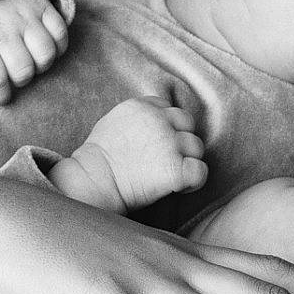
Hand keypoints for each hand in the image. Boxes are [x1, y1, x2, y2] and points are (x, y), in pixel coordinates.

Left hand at [0, 0, 68, 109]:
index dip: (0, 96)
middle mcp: (3, 28)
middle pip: (23, 70)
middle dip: (19, 80)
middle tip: (11, 73)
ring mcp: (25, 16)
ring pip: (46, 54)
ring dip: (40, 65)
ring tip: (29, 61)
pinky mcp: (43, 6)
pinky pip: (61, 34)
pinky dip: (57, 46)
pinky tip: (42, 47)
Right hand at [54, 97, 208, 209]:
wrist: (92, 181)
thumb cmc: (96, 159)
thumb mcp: (113, 121)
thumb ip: (136, 118)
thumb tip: (147, 126)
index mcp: (142, 106)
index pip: (169, 109)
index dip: (167, 127)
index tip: (157, 144)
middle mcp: (159, 120)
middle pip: (187, 123)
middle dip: (181, 139)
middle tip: (166, 159)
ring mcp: (170, 143)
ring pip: (197, 146)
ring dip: (188, 159)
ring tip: (170, 174)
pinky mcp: (176, 169)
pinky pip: (200, 171)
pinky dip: (195, 180)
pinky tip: (179, 188)